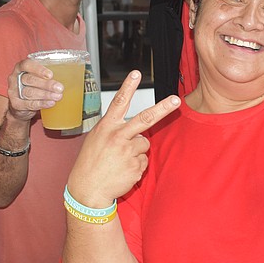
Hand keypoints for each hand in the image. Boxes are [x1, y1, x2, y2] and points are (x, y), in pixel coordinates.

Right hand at [7, 58, 63, 121]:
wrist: (21, 106)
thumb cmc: (33, 87)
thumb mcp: (38, 78)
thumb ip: (48, 75)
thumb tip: (72, 74)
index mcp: (21, 68)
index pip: (27, 64)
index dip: (38, 69)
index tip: (50, 75)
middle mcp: (14, 78)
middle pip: (30, 79)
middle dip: (46, 84)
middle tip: (60, 88)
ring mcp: (13, 91)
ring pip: (29, 92)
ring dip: (45, 94)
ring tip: (58, 96)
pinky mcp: (15, 103)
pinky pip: (28, 104)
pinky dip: (41, 103)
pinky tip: (50, 103)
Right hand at [67, 71, 179, 206]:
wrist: (87, 190)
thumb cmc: (90, 163)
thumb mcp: (96, 139)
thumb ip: (115, 130)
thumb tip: (137, 131)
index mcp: (106, 127)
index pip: (118, 102)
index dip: (128, 87)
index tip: (136, 73)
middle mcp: (118, 137)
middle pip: (145, 118)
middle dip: (163, 108)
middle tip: (176, 101)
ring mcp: (128, 152)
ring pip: (145, 144)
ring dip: (136, 151)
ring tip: (120, 160)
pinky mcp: (135, 166)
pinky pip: (144, 161)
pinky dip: (136, 166)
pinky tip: (122, 170)